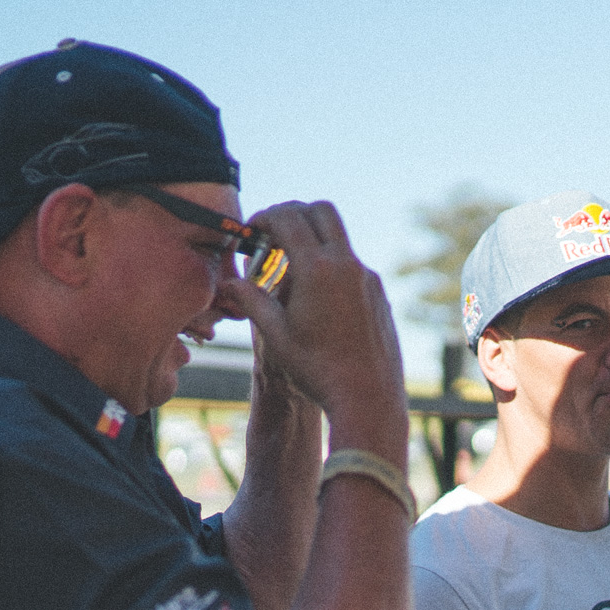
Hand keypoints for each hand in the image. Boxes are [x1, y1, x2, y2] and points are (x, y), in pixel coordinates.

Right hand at [224, 201, 406, 460]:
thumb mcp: (275, 336)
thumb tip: (229, 283)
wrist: (368, 398)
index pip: (289, 218)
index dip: (265, 217)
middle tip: (272, 234)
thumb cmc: (317, 371)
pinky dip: (331, 264)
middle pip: (321, 211)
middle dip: (293, 214)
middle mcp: (348, 265)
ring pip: (339, 239)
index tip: (250, 232)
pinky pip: (352, 265)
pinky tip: (317, 296)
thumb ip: (252, 300)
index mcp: (318, 269)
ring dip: (313, 240)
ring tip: (290, 269)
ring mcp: (368, 278)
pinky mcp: (379, 295)